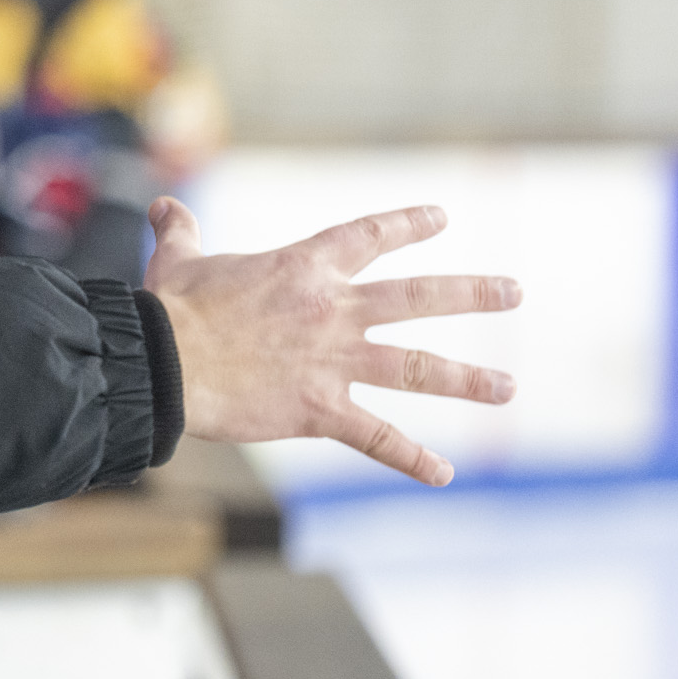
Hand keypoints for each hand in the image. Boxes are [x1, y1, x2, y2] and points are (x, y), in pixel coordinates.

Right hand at [145, 197, 518, 486]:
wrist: (165, 361)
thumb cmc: (171, 309)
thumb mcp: (178, 259)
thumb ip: (181, 230)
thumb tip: (163, 205)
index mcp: (303, 267)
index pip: (367, 237)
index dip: (407, 225)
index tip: (442, 218)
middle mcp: (332, 311)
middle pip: (416, 298)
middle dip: (471, 293)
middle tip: (514, 291)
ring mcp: (333, 362)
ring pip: (415, 369)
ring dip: (466, 380)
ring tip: (507, 387)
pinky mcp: (321, 409)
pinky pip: (377, 437)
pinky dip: (411, 458)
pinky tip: (443, 473)